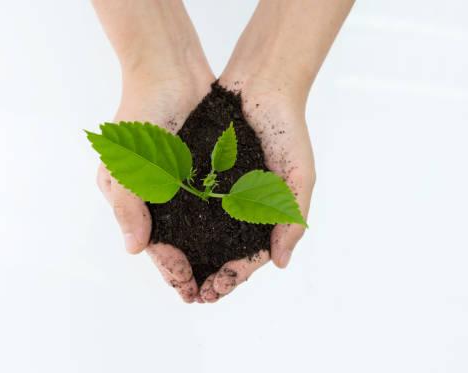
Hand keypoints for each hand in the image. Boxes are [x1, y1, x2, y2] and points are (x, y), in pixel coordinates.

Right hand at [96, 74, 213, 302]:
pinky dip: (221, 222)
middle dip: (191, 267)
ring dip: (208, 249)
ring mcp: (180, 181)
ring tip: (227, 272)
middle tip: (212, 291)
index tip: (190, 289)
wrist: (169, 70)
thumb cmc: (140, 116)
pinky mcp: (201, 167)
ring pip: (196, 226)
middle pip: (176, 241)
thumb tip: (134, 249)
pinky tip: (237, 237)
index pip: (153, 245)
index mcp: (133, 197)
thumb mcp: (125, 165)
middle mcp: (156, 194)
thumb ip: (128, 208)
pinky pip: (212, 202)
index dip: (170, 269)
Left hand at [198, 76, 315, 301]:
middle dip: (209, 273)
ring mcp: (218, 191)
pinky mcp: (198, 172)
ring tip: (178, 275)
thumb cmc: (288, 130)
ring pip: (202, 233)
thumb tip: (280, 263)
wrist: (262, 85)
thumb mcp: (299, 176)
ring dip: (192, 257)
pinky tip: (167, 238)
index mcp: (265, 213)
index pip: (250, 255)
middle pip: (222, 250)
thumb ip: (292, 218)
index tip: (217, 289)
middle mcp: (240, 207)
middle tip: (194, 292)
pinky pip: (187, 204)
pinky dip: (179, 224)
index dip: (234, 275)